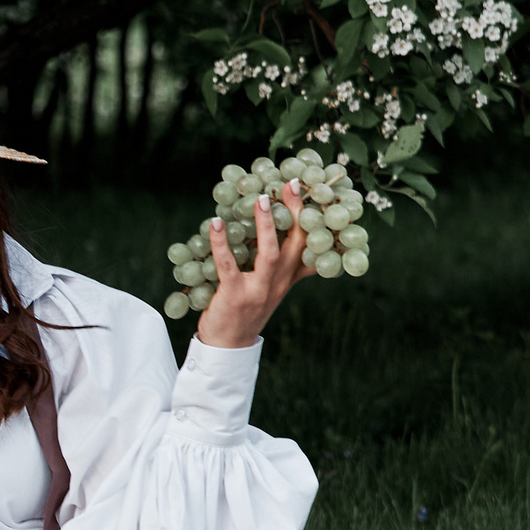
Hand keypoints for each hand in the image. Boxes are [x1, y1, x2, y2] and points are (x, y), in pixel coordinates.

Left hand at [195, 176, 315, 349]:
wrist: (229, 346)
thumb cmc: (247, 311)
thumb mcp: (272, 288)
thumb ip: (286, 267)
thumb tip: (294, 240)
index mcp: (289, 278)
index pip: (310, 245)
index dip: (313, 218)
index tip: (310, 190)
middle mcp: (279, 283)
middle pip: (296, 244)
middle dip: (296, 212)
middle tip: (291, 183)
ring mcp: (258, 289)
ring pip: (270, 254)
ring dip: (266, 225)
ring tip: (260, 199)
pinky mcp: (235, 295)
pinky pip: (228, 264)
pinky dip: (221, 242)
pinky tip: (216, 222)